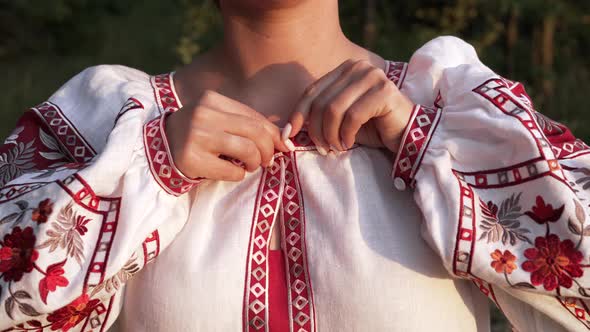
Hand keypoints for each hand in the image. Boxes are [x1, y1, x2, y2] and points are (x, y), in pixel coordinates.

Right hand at [166, 90, 290, 180]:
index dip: (274, 134)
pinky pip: (232, 171)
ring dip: (255, 163)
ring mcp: (196, 137)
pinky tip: (230, 171)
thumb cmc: (197, 134)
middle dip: (268, 150)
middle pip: (255, 133)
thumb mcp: (217, 119)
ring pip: (247, 150)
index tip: (282, 147)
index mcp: (212, 100)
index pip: (255, 117)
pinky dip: (238, 175)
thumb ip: (246, 124)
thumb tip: (284, 139)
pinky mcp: (192, 160)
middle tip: (267, 161)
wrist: (158, 147)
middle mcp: (203, 114)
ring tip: (249, 166)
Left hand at [284, 59, 413, 153]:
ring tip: (337, 147)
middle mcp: (358, 67)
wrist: (406, 134)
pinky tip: (350, 143)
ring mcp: (373, 77)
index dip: (298, 113)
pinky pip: (353, 116)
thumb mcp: (340, 119)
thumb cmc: (372, 127)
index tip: (288, 135)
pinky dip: (346, 134)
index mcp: (345, 69)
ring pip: (334, 109)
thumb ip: (320, 114)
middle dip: (317, 130)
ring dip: (331, 134)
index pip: (312, 91)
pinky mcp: (384, 92)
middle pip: (322, 101)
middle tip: (323, 148)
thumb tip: (288, 128)